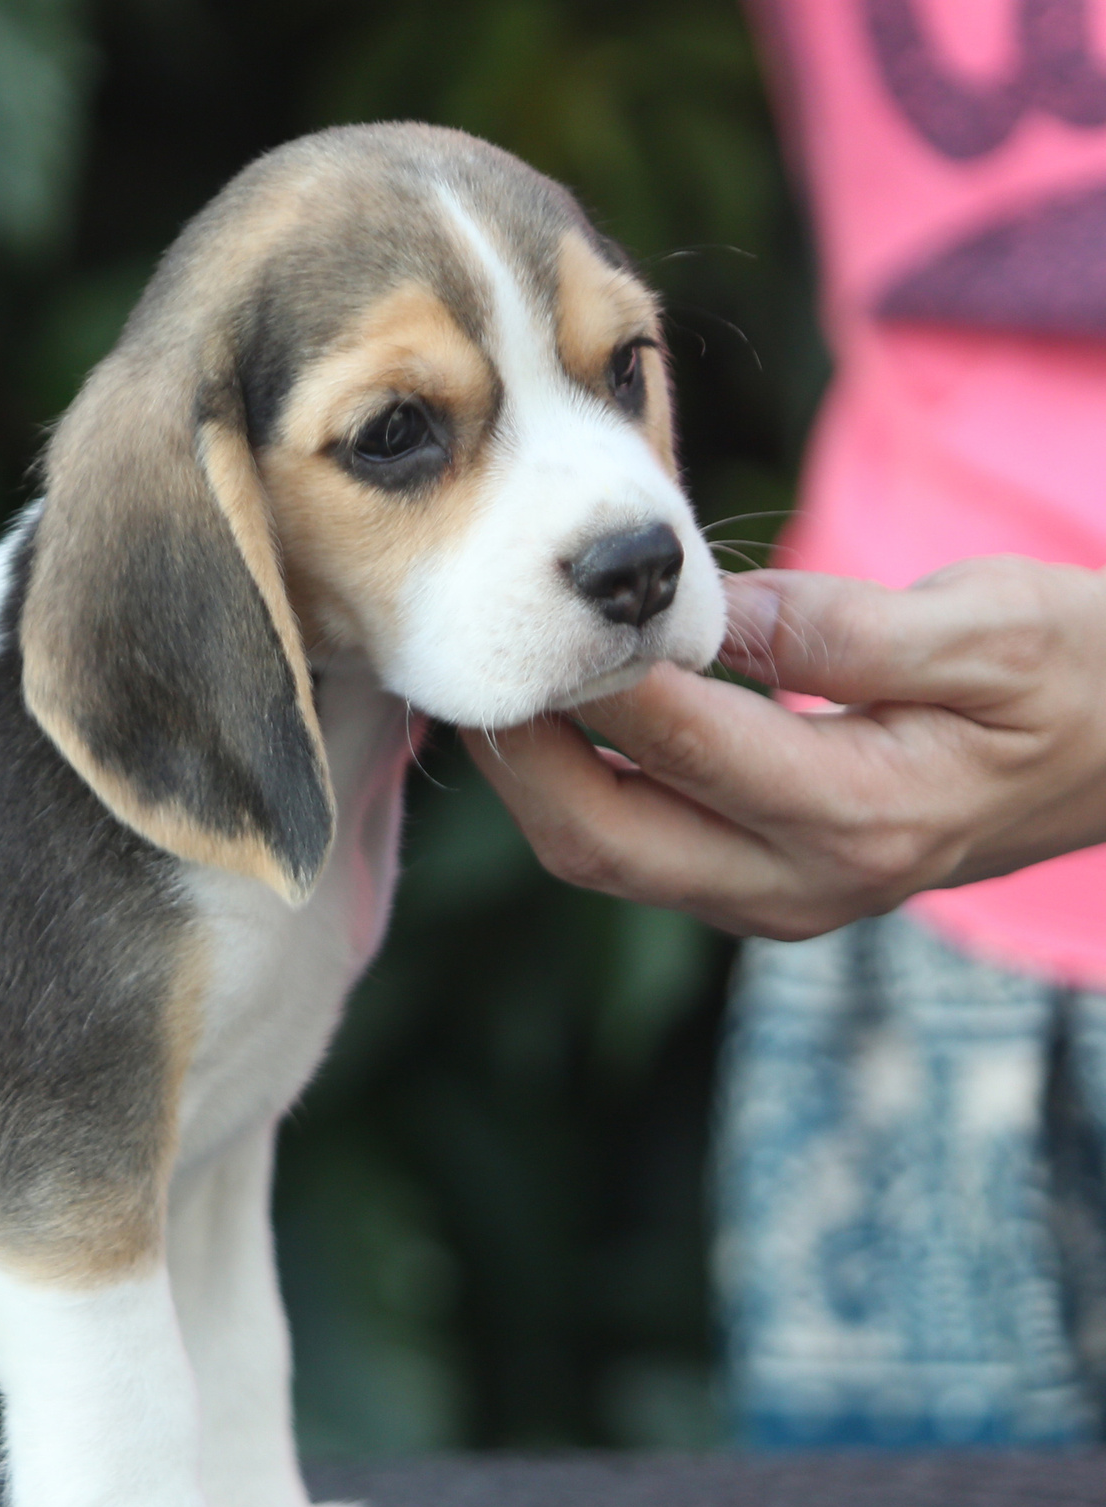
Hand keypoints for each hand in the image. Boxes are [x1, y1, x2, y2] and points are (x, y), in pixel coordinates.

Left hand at [471, 558, 1105, 939]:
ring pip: (603, 857)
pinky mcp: (761, 890)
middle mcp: (806, 883)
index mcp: (863, 813)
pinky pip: (634, 853)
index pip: (678, 743)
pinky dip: (575, 789)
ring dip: (532, 775)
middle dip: (519, 749)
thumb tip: (703, 612)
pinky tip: (549, 715)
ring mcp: (778, 902)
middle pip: (601, 837)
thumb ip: (840, 627)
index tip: (524, 603)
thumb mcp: (991, 624)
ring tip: (483, 676)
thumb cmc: (1082, 672)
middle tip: (463, 653)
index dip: (587, 676)